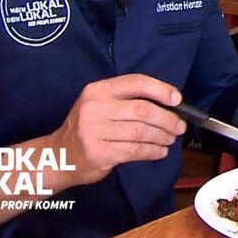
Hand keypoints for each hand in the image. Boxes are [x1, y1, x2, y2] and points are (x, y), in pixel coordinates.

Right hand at [46, 74, 186, 186]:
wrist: (59, 155)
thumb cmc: (87, 127)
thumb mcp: (99, 104)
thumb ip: (126, 100)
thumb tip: (167, 103)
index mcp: (98, 90)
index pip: (136, 82)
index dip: (161, 90)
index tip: (177, 99)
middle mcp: (95, 108)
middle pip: (143, 110)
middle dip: (167, 119)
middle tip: (179, 126)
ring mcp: (95, 131)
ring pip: (141, 132)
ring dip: (162, 136)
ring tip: (170, 138)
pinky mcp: (99, 153)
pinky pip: (135, 150)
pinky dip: (153, 151)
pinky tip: (160, 151)